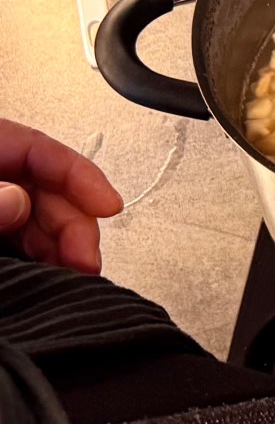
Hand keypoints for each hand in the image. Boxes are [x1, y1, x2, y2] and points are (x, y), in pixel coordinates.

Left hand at [0, 119, 121, 272]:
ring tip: (73, 274)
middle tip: (85, 260)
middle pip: (44, 190)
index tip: (109, 206)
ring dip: (61, 247)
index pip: (37, 148)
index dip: (80, 175)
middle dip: (74, 225)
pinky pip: (20, 242)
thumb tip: (16, 201)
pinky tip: (52, 273)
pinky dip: (41, 257)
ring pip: (36, 220)